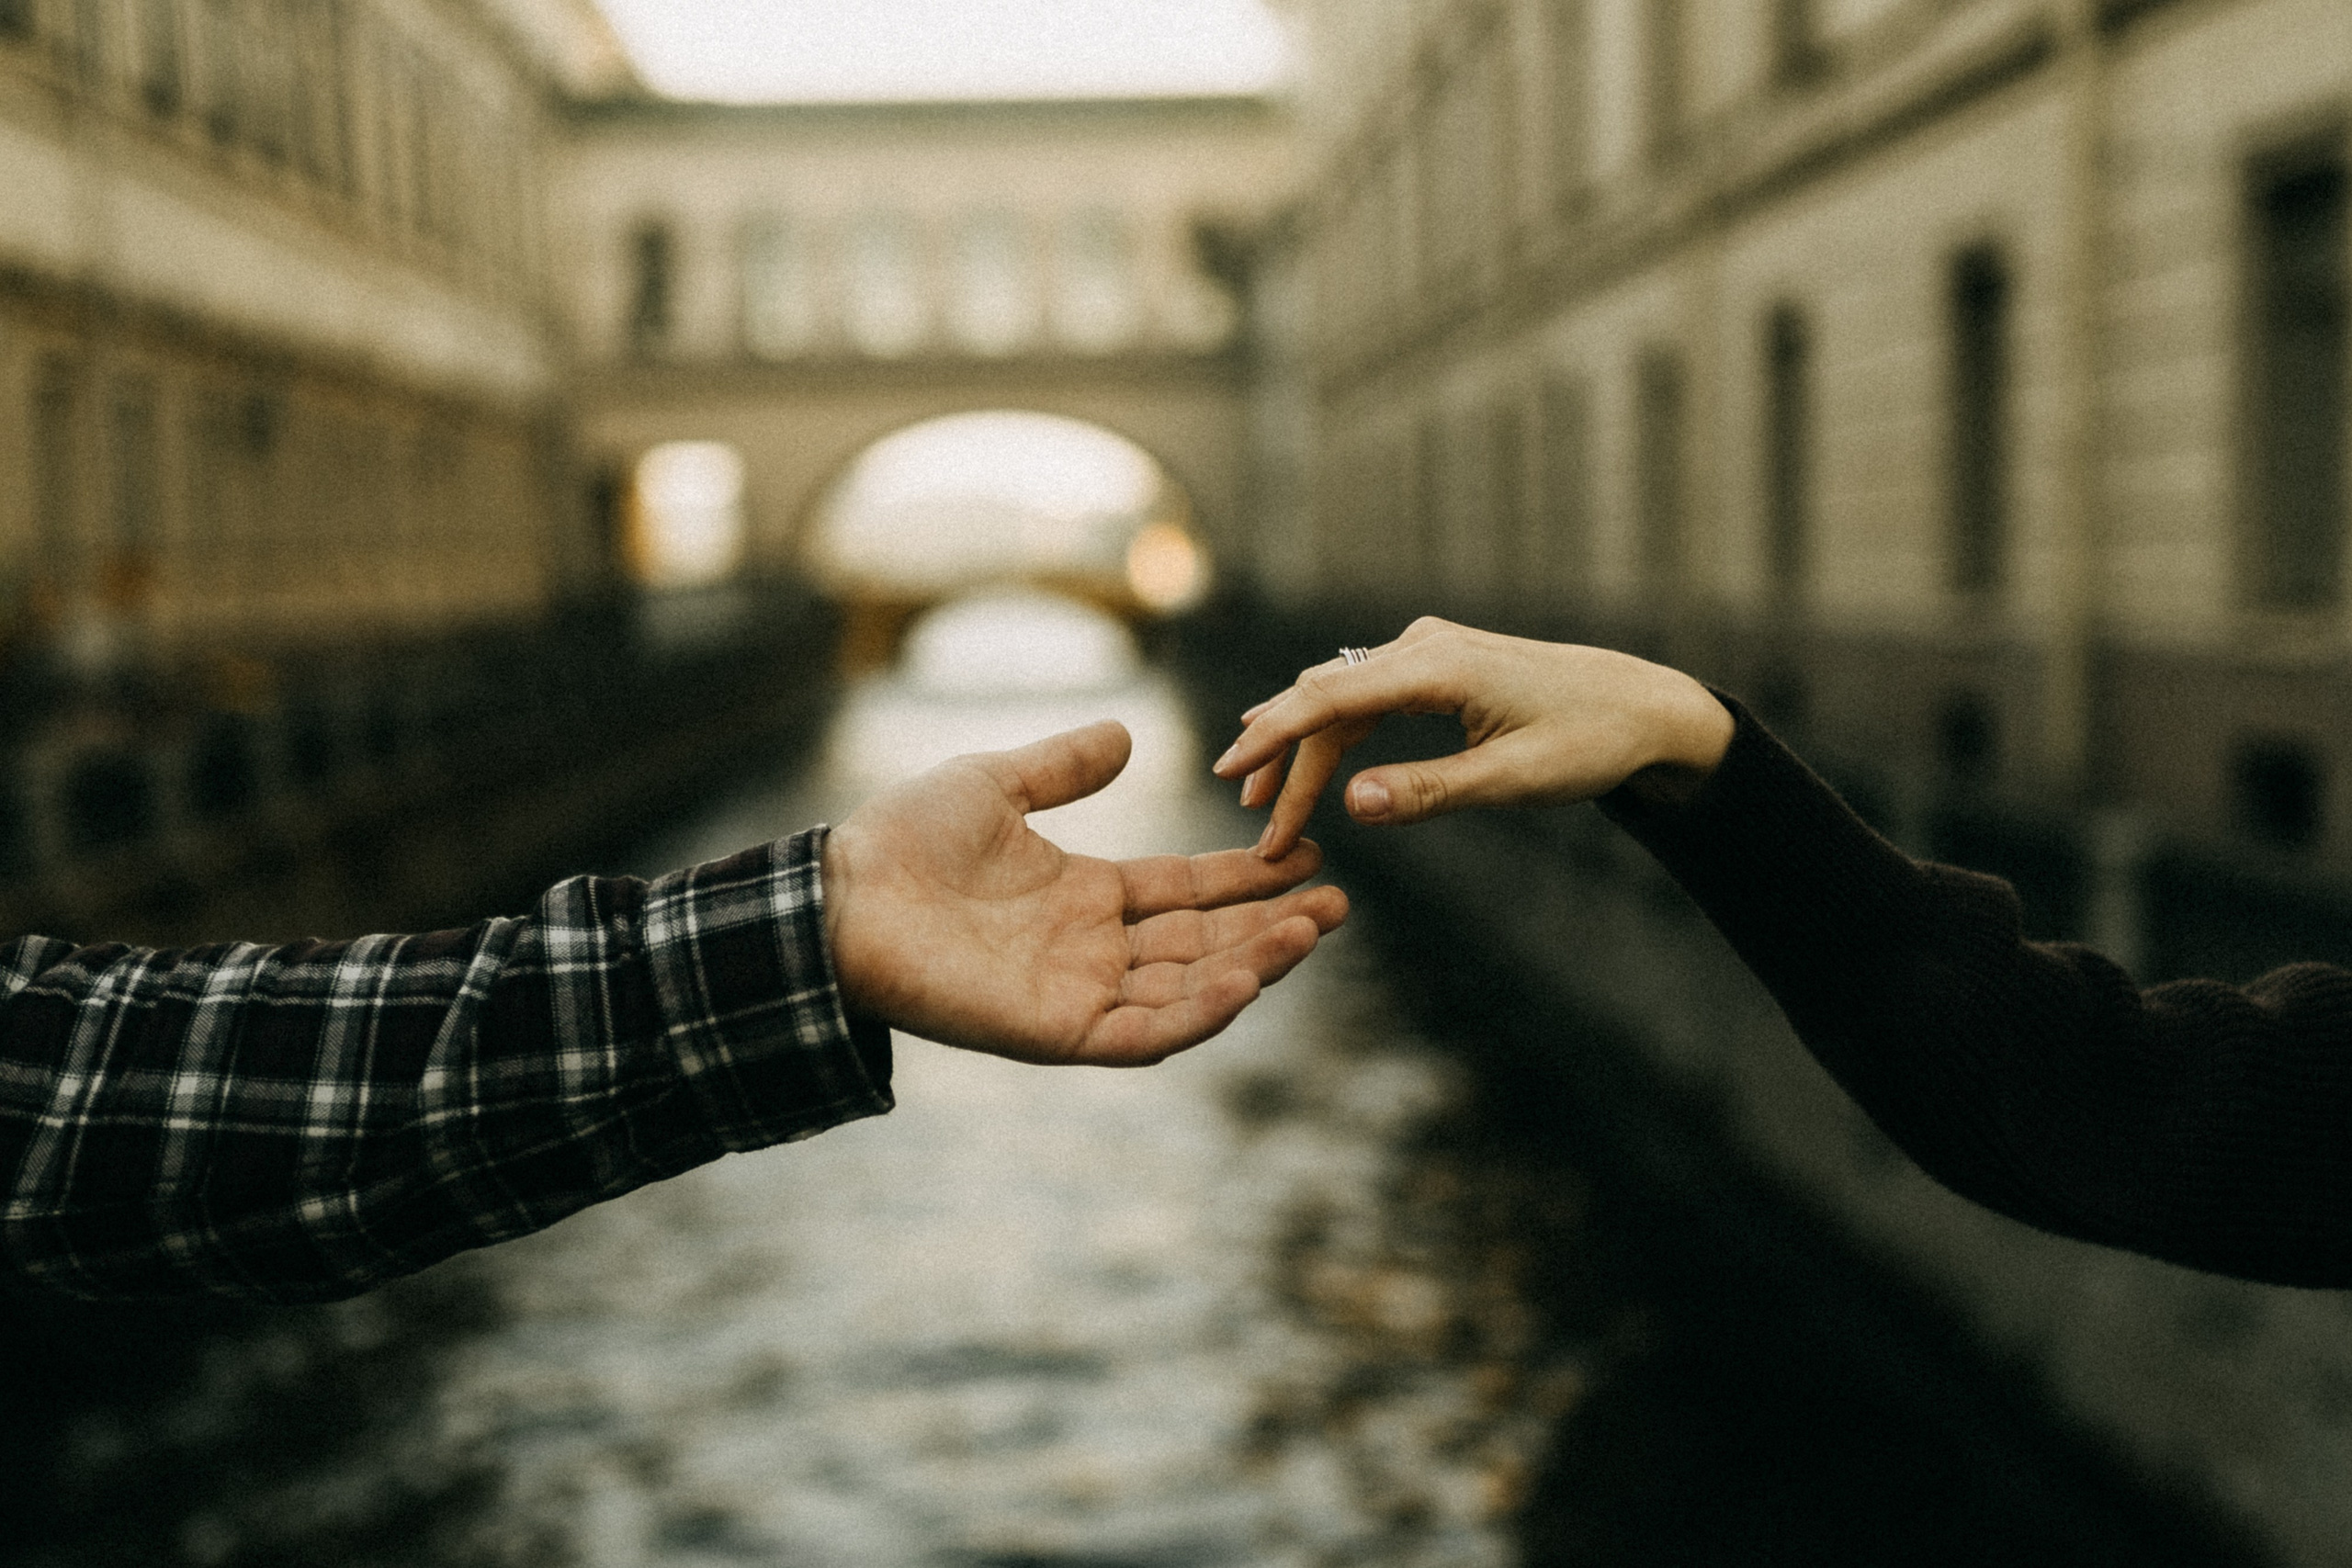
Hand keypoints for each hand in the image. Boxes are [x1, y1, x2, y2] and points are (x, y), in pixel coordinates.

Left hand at [823, 720, 1347, 1065]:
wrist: (838, 895)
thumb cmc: (901, 842)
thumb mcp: (996, 783)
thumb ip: (1062, 766)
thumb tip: (1123, 734)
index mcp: (1085, 896)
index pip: (1187, 891)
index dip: (1247, 877)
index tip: (1306, 850)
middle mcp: (1092, 950)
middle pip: (1205, 943)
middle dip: (1273, 925)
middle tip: (1338, 901)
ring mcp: (1079, 994)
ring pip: (1189, 989)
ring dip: (1255, 964)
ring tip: (1313, 929)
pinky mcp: (1056, 1031)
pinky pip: (1142, 1033)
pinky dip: (1198, 1012)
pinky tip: (1247, 978)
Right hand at [1211, 618, 1735, 860]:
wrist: (1646, 707)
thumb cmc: (1591, 741)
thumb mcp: (1514, 780)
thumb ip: (1430, 791)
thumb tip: (1350, 804)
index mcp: (1438, 666)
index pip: (1328, 698)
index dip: (1272, 738)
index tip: (1229, 775)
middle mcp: (1423, 646)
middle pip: (1325, 699)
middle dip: (1282, 759)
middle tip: (1254, 823)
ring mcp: (1428, 651)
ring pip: (1341, 696)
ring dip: (1302, 748)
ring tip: (1265, 801)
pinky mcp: (1437, 665)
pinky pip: (1365, 694)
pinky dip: (1332, 731)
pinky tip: (1303, 754)